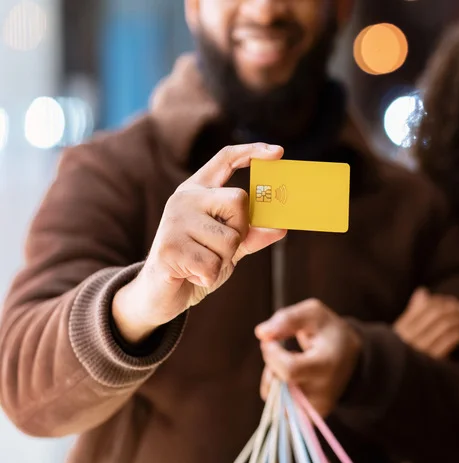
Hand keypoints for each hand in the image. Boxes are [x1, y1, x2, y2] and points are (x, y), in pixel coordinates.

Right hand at [113, 143, 286, 343]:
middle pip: (239, 201)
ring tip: (201, 264)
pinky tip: (192, 275)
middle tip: (218, 249)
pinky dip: (209, 276)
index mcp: (198, 191)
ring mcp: (174, 221)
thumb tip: (281, 227)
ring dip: (223, 260)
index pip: (225, 159)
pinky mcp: (169, 248)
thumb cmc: (196, 265)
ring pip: (229, 239)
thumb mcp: (229, 248)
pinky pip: (213, 264)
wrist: (159, 295)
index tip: (278, 152)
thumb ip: (252, 235)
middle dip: (239, 232)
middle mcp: (184, 199)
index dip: (252, 152)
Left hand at [256, 299, 361, 416]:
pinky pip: (280, 407)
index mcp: (327, 365)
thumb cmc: (329, 331)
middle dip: (271, 364)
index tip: (271, 339)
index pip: (289, 369)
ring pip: (275, 398)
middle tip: (283, 349)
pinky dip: (280, 390)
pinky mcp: (309, 417)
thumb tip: (261, 334)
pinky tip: (293, 378)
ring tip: (291, 362)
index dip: (272, 354)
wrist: (352, 358)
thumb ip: (287, 319)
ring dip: (274, 378)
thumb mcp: (313, 313)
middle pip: (279, 385)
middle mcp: (323, 393)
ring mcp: (316, 409)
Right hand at [394, 288, 458, 358]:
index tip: (451, 301)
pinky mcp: (431, 364)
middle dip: (453, 308)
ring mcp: (419, 352)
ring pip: (444, 326)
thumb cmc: (399, 360)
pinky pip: (447, 343)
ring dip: (458, 319)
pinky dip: (456, 334)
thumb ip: (412, 313)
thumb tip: (423, 291)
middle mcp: (407, 340)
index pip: (423, 307)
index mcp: (399, 331)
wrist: (393, 387)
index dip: (440, 301)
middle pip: (435, 315)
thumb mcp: (401, 337)